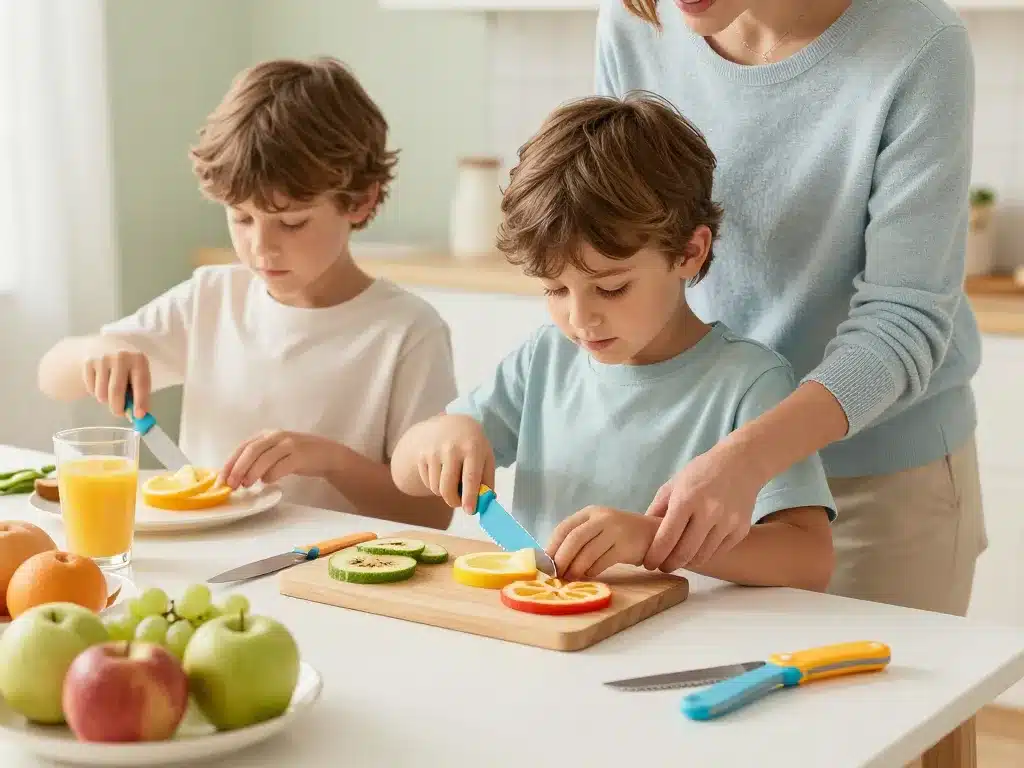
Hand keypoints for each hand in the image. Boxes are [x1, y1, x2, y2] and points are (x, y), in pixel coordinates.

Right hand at [82, 348, 150, 418]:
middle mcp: (121, 357)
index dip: (140, 401)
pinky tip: (101, 383)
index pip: (141, 384)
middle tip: (120, 413)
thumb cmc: (127, 366)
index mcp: (139, 359)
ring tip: (111, 393)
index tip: (139, 416)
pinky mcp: (88, 362)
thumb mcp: (138, 373)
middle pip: (117, 391)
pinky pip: (91, 389)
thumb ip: (139, 393)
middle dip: (118, 408)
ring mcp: (102, 359)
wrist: (104, 346)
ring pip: (102, 393)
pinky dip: (96, 393)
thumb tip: (138, 415)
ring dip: (106, 400)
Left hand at [220, 430, 335, 488]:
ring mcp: (289, 444)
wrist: (327, 454)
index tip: (221, 480)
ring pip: (265, 457)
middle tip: (231, 485)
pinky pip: (282, 466)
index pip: (243, 447)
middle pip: (251, 450)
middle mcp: (277, 436)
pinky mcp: (300, 455)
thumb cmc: (297, 456)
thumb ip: (258, 459)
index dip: (230, 463)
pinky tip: (268, 481)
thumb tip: (235, 476)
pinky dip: (272, 475)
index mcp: (267, 434)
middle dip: (238, 468)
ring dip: (252, 473)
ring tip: (246, 485)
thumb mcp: (276, 452)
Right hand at [415, 415, 494, 512]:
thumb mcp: (485, 455)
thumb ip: (487, 480)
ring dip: (445, 492)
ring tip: (452, 482)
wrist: (447, 424)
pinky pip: (427, 482)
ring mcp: (434, 452)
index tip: (470, 511)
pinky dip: (435, 485)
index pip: (470, 478)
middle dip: (454, 501)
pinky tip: (441, 473)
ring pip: (436, 488)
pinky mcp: (421, 456)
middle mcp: (451, 449)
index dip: (470, 497)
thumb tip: (486, 504)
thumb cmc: (472, 444)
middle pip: (448, 488)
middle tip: (459, 503)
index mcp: (472, 448)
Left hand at [547, 506, 658, 581]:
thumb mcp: (598, 530)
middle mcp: (602, 518)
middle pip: (574, 539)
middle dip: (561, 559)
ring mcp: (615, 530)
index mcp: (590, 513)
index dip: (552, 546)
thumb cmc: (620, 536)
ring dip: (575, 569)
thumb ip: (578, 540)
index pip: (564, 528)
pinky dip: (592, 571)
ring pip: (587, 552)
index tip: (544, 563)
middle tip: (556, 575)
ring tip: (570, 578)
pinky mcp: (626, 545)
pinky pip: (602, 562)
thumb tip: (552, 560)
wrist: (654, 535)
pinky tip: (589, 575)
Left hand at [642, 445, 759, 572]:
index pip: (667, 537)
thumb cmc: (701, 473)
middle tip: (662, 566)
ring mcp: (727, 522)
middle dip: (669, 564)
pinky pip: (719, 552)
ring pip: (702, 556)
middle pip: (684, 552)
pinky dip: (705, 554)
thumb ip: (657, 509)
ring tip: (679, 559)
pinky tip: (697, 550)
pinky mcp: (741, 529)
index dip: (655, 555)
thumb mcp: (673, 484)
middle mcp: (708, 512)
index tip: (648, 563)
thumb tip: (643, 534)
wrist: (740, 464)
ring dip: (687, 562)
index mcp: (686, 499)